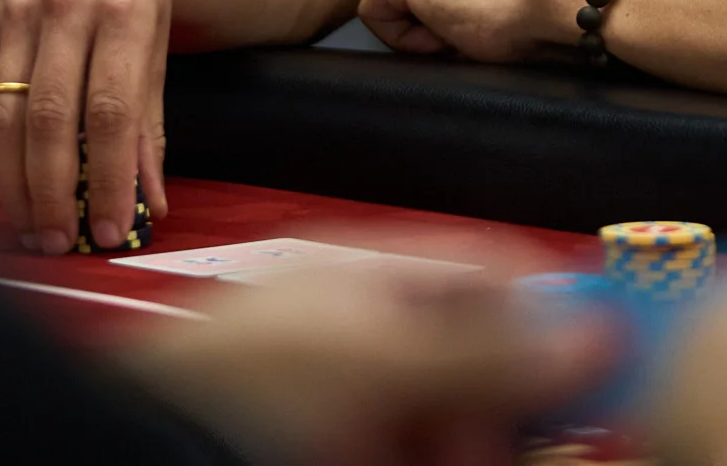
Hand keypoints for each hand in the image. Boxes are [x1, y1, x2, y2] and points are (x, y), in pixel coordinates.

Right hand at [0, 0, 172, 254]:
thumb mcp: (157, 36)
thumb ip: (149, 119)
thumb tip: (149, 199)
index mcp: (122, 11)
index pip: (111, 113)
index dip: (109, 179)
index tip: (112, 231)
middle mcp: (65, 9)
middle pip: (50, 118)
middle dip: (53, 192)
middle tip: (59, 244)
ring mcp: (20, 10)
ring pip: (5, 111)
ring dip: (15, 181)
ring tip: (31, 225)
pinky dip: (1, 144)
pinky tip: (12, 176)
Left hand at [116, 259, 611, 465]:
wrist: (121, 444)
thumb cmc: (212, 385)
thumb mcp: (366, 360)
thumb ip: (483, 350)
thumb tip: (598, 331)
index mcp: (379, 284)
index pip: (500, 279)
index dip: (557, 323)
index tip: (605, 378)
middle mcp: (375, 342)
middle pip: (496, 368)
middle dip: (521, 412)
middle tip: (532, 447)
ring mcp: (359, 409)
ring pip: (464, 426)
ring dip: (484, 443)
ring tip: (464, 455)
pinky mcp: (345, 449)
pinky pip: (425, 449)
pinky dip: (445, 455)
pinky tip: (444, 460)